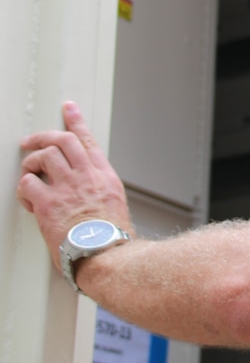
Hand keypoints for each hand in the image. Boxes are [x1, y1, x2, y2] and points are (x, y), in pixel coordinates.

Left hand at [17, 102, 131, 271]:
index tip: (68, 108)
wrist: (106, 254)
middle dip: (42, 136)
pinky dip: (23, 189)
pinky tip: (29, 200)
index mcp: (103, 176)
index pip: (88, 141)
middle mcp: (86, 176)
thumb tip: (83, 187)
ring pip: (43, 156)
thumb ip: (96, 189)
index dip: (76, 121)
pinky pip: (27, 184)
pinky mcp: (48, 203)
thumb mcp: (114, 205)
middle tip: (30, 141)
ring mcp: (67, 188)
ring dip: (31, 164)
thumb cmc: (110, 238)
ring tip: (29, 175)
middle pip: (62, 140)